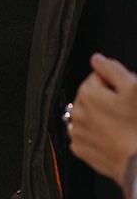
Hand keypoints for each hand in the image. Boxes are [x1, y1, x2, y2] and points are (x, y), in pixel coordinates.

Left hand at [69, 53, 136, 187]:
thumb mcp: (134, 88)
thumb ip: (112, 69)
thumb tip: (97, 59)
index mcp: (87, 93)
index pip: (99, 77)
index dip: (117, 83)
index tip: (128, 93)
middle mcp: (76, 111)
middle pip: (93, 96)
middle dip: (109, 100)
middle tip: (129, 111)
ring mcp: (78, 132)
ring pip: (90, 116)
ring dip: (102, 117)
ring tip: (122, 126)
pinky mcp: (81, 150)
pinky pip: (88, 136)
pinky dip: (98, 135)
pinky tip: (114, 138)